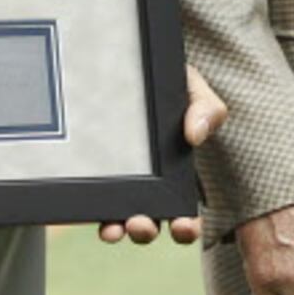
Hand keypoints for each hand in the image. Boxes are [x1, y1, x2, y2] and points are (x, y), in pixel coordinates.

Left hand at [99, 65, 228, 245]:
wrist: (133, 64)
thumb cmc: (168, 81)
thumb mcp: (193, 88)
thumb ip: (206, 108)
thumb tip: (195, 135)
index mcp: (177, 175)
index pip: (185, 214)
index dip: (186, 228)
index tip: (183, 226)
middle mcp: (147, 187)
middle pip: (149, 224)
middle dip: (146, 231)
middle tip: (141, 225)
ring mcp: (117, 183)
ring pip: (116, 219)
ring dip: (117, 229)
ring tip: (113, 228)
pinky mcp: (90, 173)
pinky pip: (88, 198)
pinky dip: (88, 210)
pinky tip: (87, 209)